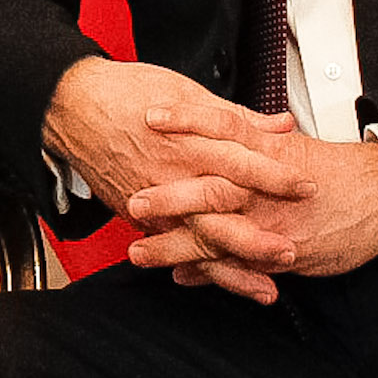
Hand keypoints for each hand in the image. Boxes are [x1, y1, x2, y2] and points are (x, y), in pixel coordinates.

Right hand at [42, 59, 310, 303]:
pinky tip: (218, 282)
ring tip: (264, 286)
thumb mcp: (185, 90)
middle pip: (220, 209)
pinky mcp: (136, 214)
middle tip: (290, 250)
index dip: (276, 176)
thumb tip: (280, 124)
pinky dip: (195, 268)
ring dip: (232, 266)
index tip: (306, 186)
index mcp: (188, 139)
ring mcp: (153, 198)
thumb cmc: (125, 93)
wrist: (71, 104)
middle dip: (256, 235)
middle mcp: (172, 173)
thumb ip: (236, 115)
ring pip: (197, 239)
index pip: (241, 160)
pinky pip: (170, 246)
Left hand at [126, 136, 377, 290]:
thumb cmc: (334, 168)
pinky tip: (183, 276)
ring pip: (216, 236)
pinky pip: (239, 265)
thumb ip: (255, 130)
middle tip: (133, 201)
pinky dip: (210, 273)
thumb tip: (229, 117)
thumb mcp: (291, 142)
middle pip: (210, 188)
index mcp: (266, 150)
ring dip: (176, 245)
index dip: (184, 120)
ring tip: (140, 251)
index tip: (149, 116)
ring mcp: (271, 222)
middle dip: (170, 198)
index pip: (220, 126)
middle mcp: (263, 187)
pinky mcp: (283, 252)